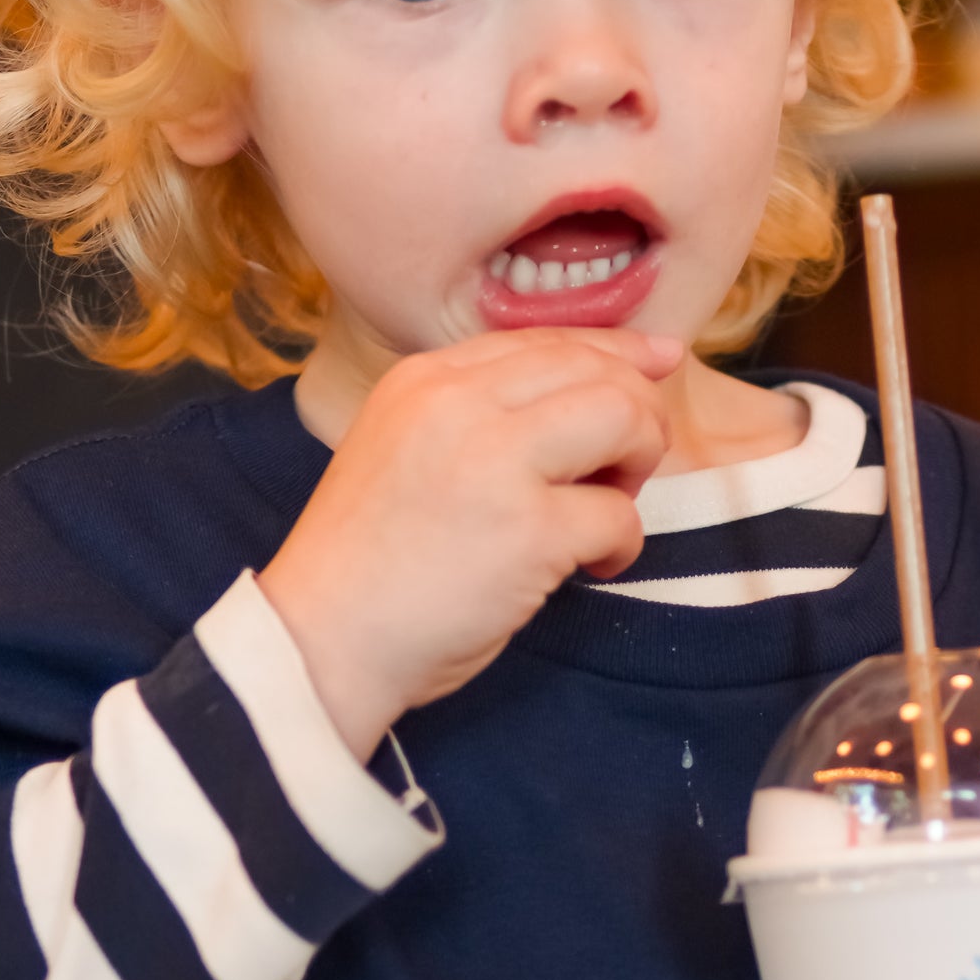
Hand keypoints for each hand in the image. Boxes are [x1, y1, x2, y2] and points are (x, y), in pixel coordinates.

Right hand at [258, 326, 680, 757]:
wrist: (322, 639)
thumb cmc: (368, 564)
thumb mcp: (403, 449)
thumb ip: (473, 418)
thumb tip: (582, 394)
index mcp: (424, 379)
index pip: (544, 340)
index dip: (615, 350)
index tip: (657, 363)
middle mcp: (458, 403)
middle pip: (596, 368)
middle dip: (637, 415)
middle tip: (626, 472)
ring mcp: (494, 463)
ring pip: (624, 417)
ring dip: (638, 463)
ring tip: (606, 511)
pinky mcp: (526, 531)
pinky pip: (619, 515)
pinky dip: (622, 545)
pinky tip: (593, 568)